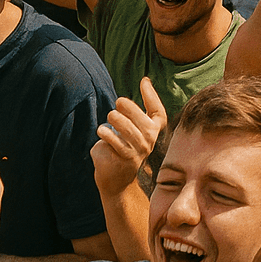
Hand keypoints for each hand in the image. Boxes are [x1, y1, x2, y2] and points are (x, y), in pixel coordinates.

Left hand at [91, 78, 166, 195]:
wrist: (116, 180)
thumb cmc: (122, 148)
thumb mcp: (132, 127)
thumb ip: (137, 108)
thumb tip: (146, 81)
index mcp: (154, 130)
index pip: (158, 111)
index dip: (151, 95)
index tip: (143, 82)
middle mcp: (150, 139)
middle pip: (139, 116)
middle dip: (126, 107)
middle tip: (117, 105)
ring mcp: (139, 150)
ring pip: (126, 128)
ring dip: (115, 119)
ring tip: (109, 118)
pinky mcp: (125, 158)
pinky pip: (114, 141)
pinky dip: (106, 134)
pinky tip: (102, 132)